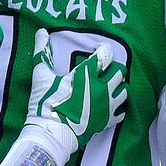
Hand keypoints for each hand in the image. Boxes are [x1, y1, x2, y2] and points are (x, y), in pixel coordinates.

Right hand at [26, 29, 127, 153]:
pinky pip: (122, 112)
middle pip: (119, 71)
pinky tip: (110, 105)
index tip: (97, 50)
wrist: (51, 134)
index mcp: (87, 75)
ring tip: (108, 87)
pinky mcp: (107, 121)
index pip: (105, 54)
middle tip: (103, 70)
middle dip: (112, 68)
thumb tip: (41, 31)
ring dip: (118, 86)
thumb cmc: (45, 104)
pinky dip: (118, 108)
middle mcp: (101, 88)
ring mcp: (106, 106)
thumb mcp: (41, 77)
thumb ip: (42, 53)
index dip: (103, 49)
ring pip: (124, 90)